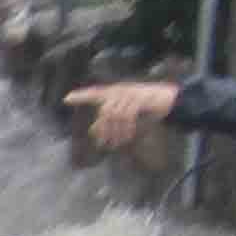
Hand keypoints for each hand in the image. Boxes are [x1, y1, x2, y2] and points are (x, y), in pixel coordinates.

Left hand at [67, 80, 181, 152]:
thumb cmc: (147, 108)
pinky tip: (127, 138)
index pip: (95, 93)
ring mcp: (130, 93)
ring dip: (115, 133)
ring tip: (116, 144)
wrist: (170, 99)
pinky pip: (127, 116)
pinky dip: (126, 129)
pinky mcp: (140, 99)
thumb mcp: (126, 116)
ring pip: (114, 115)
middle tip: (103, 144)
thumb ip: (110, 122)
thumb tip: (94, 132)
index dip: (81, 96)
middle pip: (104, 112)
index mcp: (115, 92)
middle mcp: (120, 91)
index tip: (66, 99)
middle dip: (103, 130)